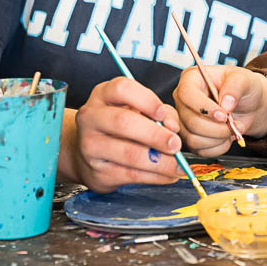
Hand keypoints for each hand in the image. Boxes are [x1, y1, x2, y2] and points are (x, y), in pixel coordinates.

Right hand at [71, 76, 184, 192]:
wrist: (89, 156)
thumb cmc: (122, 128)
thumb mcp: (139, 111)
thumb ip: (161, 113)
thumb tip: (172, 127)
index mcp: (103, 95)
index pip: (122, 89)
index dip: (146, 100)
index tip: (162, 113)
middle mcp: (91, 117)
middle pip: (123, 122)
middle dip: (155, 134)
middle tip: (175, 144)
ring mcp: (90, 146)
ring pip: (127, 153)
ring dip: (159, 161)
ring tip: (176, 165)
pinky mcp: (97, 171)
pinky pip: (130, 174)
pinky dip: (154, 176)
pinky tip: (167, 175)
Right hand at [174, 65, 266, 156]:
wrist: (249, 105)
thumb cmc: (243, 88)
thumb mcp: (244, 79)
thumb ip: (235, 87)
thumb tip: (225, 103)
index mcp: (191, 79)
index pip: (186, 94)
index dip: (204, 107)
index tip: (223, 115)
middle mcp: (183, 100)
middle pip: (190, 121)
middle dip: (216, 128)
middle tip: (234, 124)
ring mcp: (185, 120)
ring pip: (193, 138)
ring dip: (218, 138)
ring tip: (232, 129)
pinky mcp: (191, 137)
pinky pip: (199, 150)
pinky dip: (217, 147)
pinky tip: (226, 137)